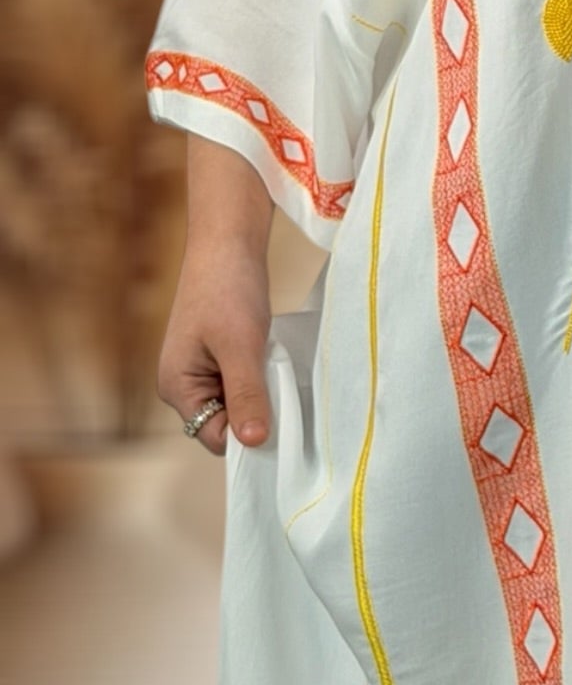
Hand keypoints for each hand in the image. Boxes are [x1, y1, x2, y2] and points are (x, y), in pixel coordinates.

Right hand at [156, 135, 275, 456]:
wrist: (228, 241)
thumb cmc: (228, 289)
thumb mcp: (241, 346)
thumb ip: (246, 394)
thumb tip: (254, 442)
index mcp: (177, 388)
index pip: (216, 437)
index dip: (248, 432)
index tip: (280, 417)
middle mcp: (183, 385)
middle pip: (227, 423)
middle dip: (255, 411)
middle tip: (279, 384)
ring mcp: (200, 371)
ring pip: (238, 402)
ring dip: (261, 392)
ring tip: (274, 366)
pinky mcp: (219, 356)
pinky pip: (243, 383)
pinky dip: (261, 375)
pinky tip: (272, 358)